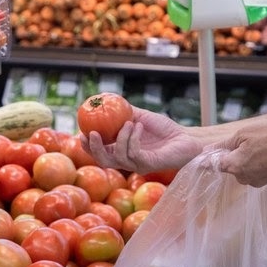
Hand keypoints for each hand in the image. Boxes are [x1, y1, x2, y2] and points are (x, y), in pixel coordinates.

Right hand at [80, 107, 202, 173]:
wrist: (185, 138)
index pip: (99, 153)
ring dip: (120, 138)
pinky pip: (133, 153)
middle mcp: (127, 161)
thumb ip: (123, 112)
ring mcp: (137, 165)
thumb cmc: (164, 129)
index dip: (88, 146)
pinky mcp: (148, 165)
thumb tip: (105, 101)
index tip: (81, 132)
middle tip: (92, 134)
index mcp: (121, 151)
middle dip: (95, 148)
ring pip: (117, 157)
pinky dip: (133, 138)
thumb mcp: (139, 117)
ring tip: (128, 123)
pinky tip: (138, 126)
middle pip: (103, 160)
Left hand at [212, 119, 266, 186]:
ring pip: (243, 168)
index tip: (204, 155)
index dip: (208, 158)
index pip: (213, 165)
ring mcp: (257, 181)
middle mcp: (243, 178)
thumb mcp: (244, 133)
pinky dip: (258, 161)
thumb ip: (224, 144)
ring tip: (262, 144)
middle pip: (229, 166)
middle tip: (246, 139)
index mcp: (234, 166)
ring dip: (247, 157)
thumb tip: (206, 150)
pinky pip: (255, 170)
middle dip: (233, 154)